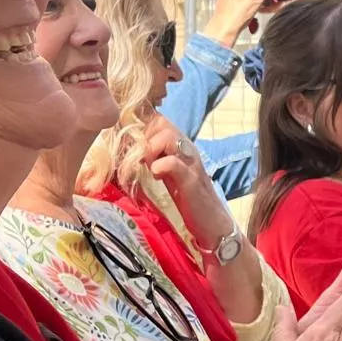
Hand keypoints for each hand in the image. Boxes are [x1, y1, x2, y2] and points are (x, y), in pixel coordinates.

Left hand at [141, 115, 237, 247]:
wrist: (212, 222)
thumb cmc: (187, 197)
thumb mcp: (168, 171)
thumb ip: (155, 156)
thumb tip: (128, 147)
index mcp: (180, 145)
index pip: (156, 118)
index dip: (139, 126)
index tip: (129, 144)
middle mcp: (187, 148)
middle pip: (160, 121)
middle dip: (143, 136)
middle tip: (138, 158)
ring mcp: (191, 162)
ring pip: (168, 136)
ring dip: (150, 149)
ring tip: (147, 166)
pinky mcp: (191, 180)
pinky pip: (174, 163)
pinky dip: (160, 166)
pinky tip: (156, 176)